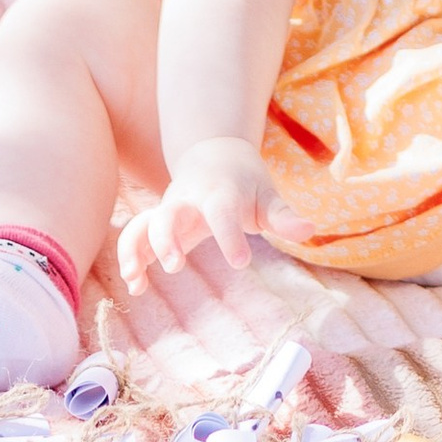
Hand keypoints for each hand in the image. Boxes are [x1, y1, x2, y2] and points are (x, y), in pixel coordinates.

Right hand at [117, 138, 301, 289]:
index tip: (241, 262)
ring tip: (135, 280)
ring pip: (142, 224)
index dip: (229, 236)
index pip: (222, 212)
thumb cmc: (245, 181)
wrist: (214, 154)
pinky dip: (130, 257)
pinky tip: (136, 287)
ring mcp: (168, 210)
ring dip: (136, 249)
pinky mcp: (155, 223)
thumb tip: (311, 231)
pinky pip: (135, 236)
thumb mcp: (268, 195)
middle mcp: (188, 200)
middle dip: (167, 239)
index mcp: (220, 192)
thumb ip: (285, 216)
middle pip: (169, 213)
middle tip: (176, 266)